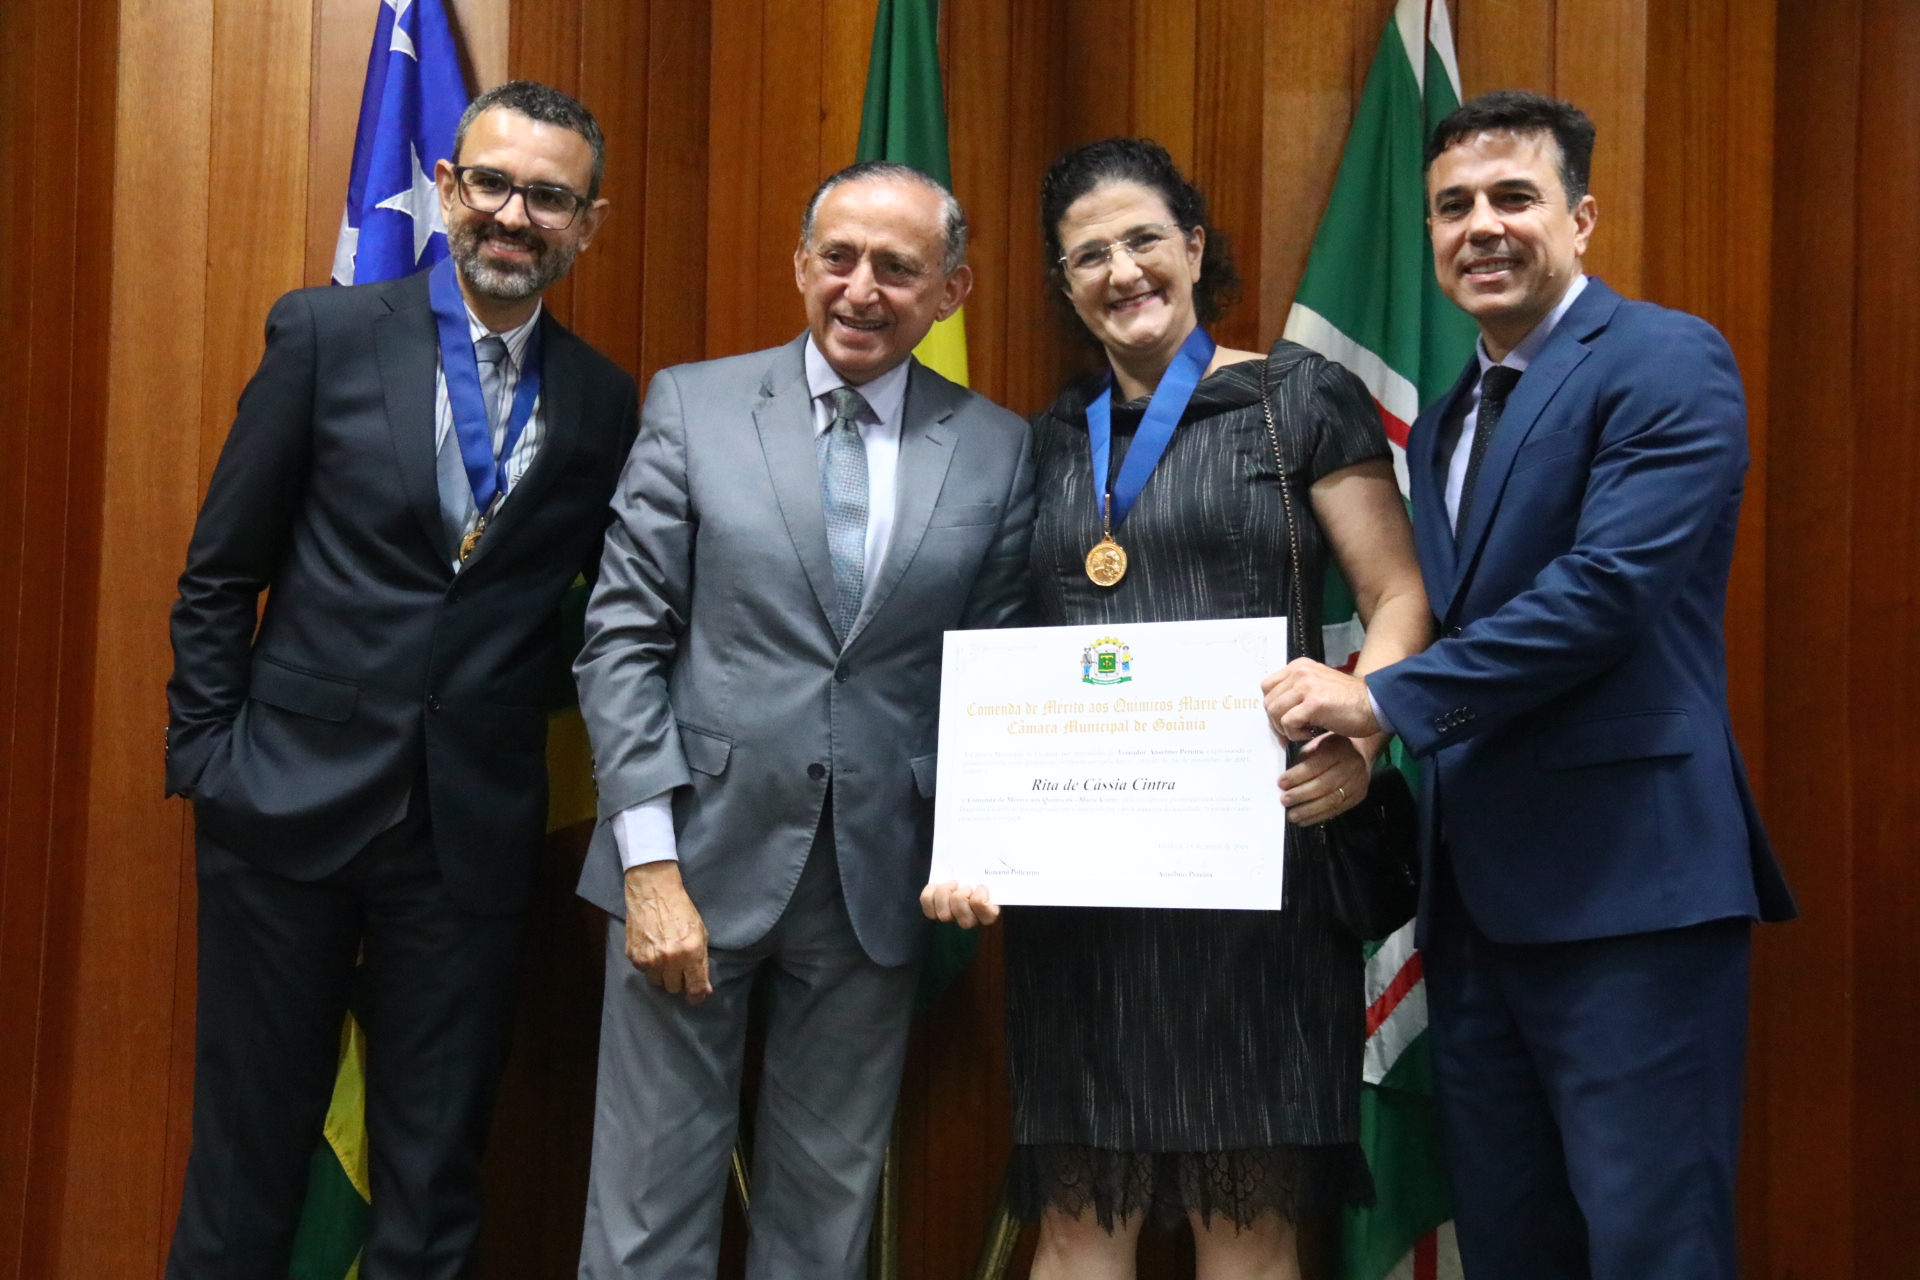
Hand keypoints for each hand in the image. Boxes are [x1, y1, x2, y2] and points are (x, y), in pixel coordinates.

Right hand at [623, 861, 711, 1004]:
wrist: (653, 892)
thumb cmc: (681, 910)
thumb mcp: (700, 933)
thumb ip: (702, 962)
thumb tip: (705, 989)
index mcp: (690, 952)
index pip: (695, 987)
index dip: (697, 996)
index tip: (696, 996)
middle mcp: (669, 959)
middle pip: (674, 988)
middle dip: (678, 980)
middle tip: (679, 965)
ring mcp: (649, 959)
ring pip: (657, 983)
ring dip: (662, 974)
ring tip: (664, 955)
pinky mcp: (633, 956)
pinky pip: (644, 972)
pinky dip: (649, 965)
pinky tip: (652, 948)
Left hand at [920, 880, 999, 928]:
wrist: (968, 874)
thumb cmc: (983, 876)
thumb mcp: (991, 877)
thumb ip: (998, 877)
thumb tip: (1001, 869)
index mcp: (989, 913)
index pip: (988, 916)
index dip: (981, 899)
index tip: (981, 886)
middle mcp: (971, 920)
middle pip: (965, 921)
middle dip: (962, 898)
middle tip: (965, 885)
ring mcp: (953, 918)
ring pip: (945, 916)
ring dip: (946, 895)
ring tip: (952, 883)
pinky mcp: (937, 913)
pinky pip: (929, 911)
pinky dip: (929, 896)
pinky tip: (935, 885)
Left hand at [1261, 658, 1380, 741]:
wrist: (1374, 705)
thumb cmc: (1347, 701)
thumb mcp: (1317, 686)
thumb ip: (1296, 692)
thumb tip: (1274, 712)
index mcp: (1299, 666)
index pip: (1267, 687)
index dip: (1272, 707)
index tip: (1283, 721)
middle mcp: (1300, 672)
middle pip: (1269, 702)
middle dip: (1276, 722)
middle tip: (1292, 732)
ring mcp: (1306, 686)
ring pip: (1274, 712)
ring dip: (1286, 729)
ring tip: (1304, 731)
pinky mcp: (1313, 704)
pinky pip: (1288, 723)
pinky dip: (1296, 734)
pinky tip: (1311, 733)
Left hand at [1279, 733, 1370, 825]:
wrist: (1358, 754)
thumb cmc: (1329, 750)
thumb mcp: (1315, 747)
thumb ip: (1302, 762)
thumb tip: (1284, 783)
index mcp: (1337, 750)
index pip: (1316, 765)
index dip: (1297, 776)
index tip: (1281, 783)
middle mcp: (1351, 766)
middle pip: (1325, 785)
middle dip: (1302, 794)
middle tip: (1284, 801)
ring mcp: (1357, 783)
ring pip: (1331, 800)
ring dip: (1309, 810)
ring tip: (1292, 815)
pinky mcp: (1357, 797)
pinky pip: (1336, 810)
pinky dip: (1317, 817)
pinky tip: (1303, 820)